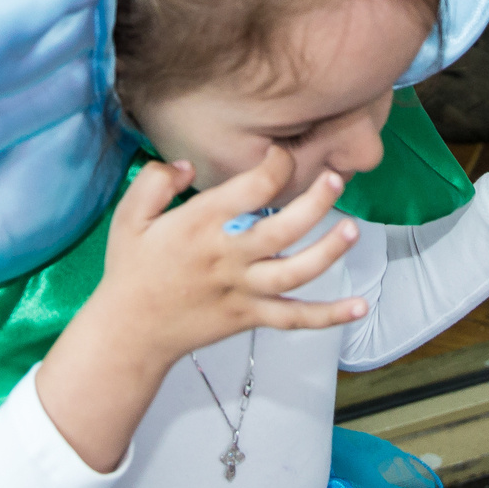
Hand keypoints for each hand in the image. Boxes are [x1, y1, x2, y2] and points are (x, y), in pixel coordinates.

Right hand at [94, 148, 368, 366]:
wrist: (130, 333)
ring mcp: (242, 290)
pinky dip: (329, 316)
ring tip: (352, 229)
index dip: (275, 166)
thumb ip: (156, 180)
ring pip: (295, 272)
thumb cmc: (131, 269)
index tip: (282, 154)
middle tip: (337, 180)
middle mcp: (227, 257)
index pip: (250, 189)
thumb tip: (190, 165)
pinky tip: (359, 307)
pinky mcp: (249, 317)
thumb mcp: (129, 216)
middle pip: (282, 229)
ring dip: (328, 252)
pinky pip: (294, 318)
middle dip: (315, 203)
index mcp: (200, 225)